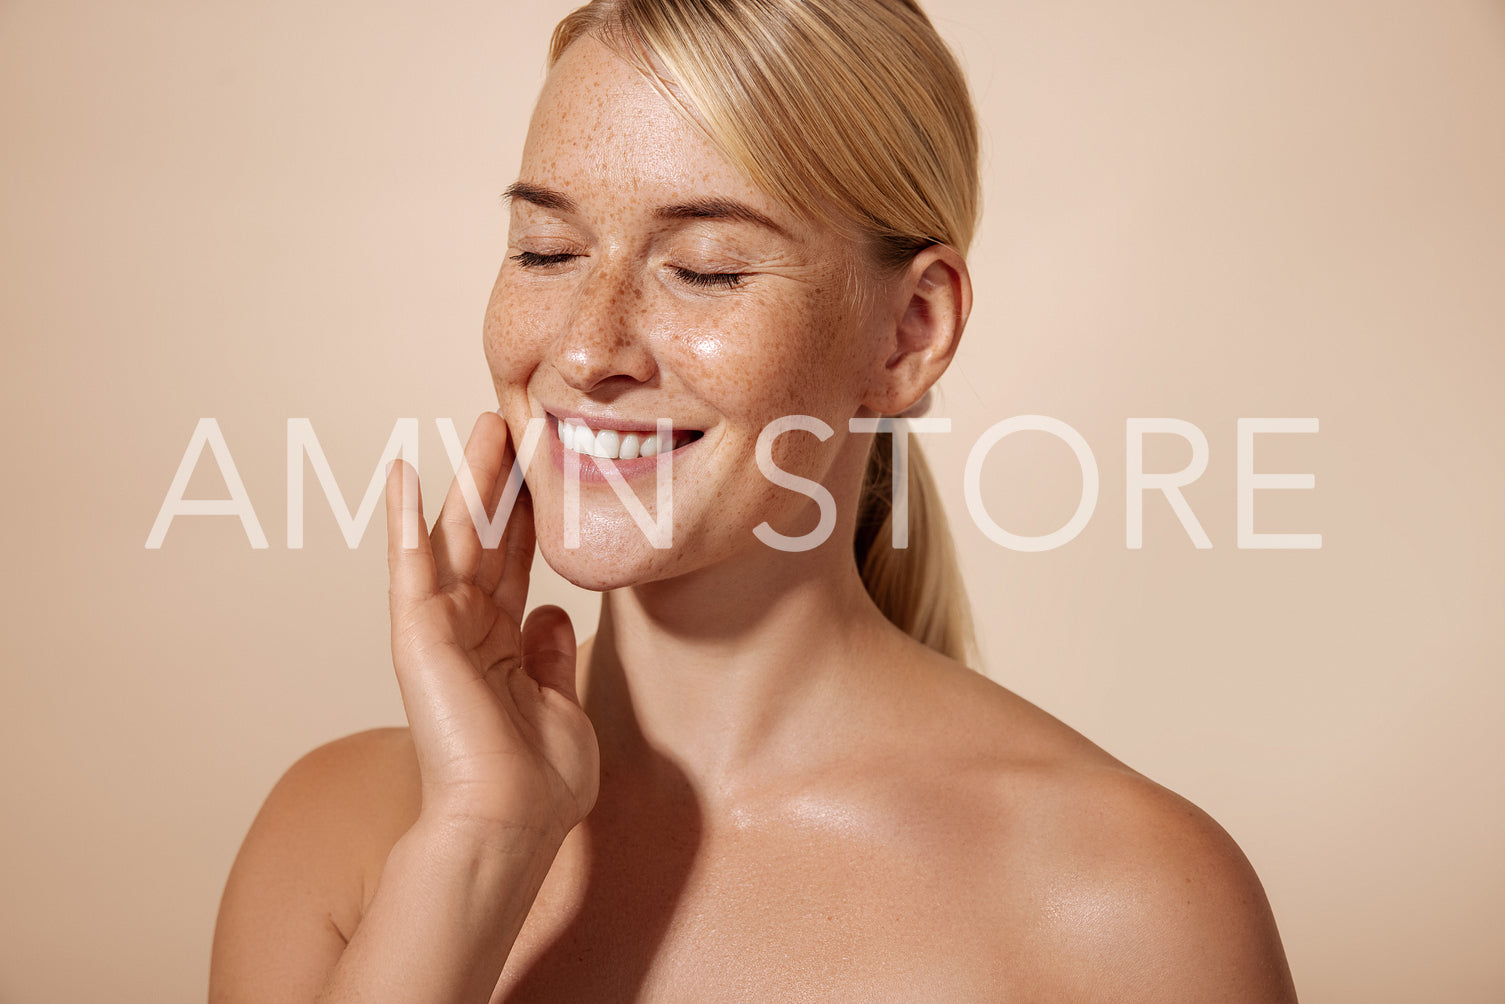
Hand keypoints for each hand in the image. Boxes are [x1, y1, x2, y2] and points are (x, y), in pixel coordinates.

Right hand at [383, 411, 598, 850]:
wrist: (509, 821)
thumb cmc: (538, 784)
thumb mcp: (561, 706)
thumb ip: (550, 656)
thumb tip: (550, 613)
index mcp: (501, 647)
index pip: (516, 565)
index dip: (531, 517)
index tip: (545, 472)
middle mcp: (468, 632)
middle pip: (489, 540)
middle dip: (502, 483)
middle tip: (514, 426)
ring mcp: (440, 630)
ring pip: (457, 538)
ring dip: (469, 481)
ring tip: (484, 428)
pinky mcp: (417, 633)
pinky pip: (410, 565)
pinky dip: (404, 519)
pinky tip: (403, 474)